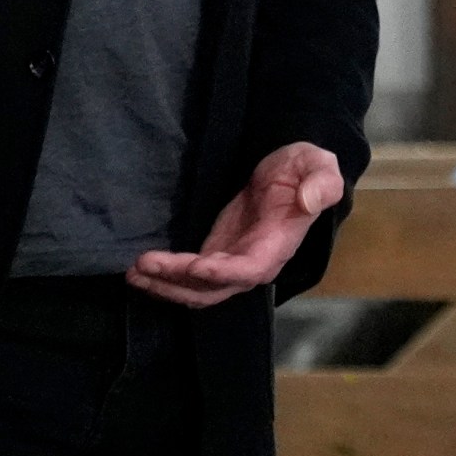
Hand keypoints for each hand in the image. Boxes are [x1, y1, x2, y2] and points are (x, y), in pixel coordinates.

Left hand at [126, 142, 344, 307]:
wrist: (292, 174)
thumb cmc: (305, 168)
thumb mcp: (319, 166)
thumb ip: (321, 183)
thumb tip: (309, 200)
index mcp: (277, 245)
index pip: (249, 270)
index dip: (222, 272)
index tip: (194, 266)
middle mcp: (253, 264)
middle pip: (213, 288)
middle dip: (177, 282)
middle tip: (144, 265)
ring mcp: (232, 263)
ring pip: (196, 289)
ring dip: (164, 285)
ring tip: (134, 272)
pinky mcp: (216, 254)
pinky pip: (189, 278)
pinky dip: (165, 278)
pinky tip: (141, 271)